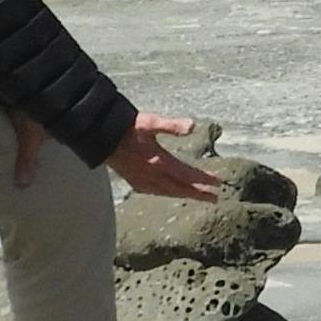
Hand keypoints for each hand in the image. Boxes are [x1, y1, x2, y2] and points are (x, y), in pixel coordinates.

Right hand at [109, 111, 224, 202]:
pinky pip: (155, 192)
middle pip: (181, 188)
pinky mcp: (133, 181)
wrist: (100, 136)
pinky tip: (169, 192)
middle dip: (199, 193)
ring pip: (168, 192)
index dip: (204, 179)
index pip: (188, 174)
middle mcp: (152, 175)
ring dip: (184, 194)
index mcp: (159, 161)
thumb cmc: (126, 126)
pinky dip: (167, 194)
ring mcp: (142, 180)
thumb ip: (172, 125)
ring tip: (198, 196)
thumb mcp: (150, 122)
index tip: (219, 183)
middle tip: (215, 198)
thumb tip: (193, 126)